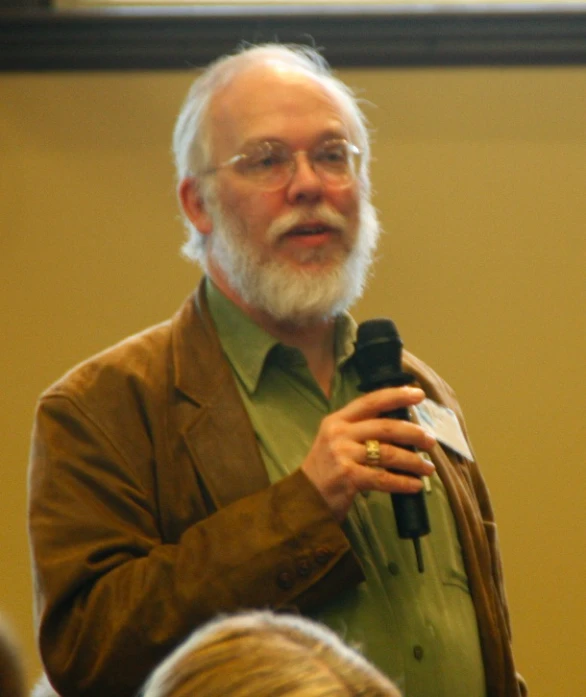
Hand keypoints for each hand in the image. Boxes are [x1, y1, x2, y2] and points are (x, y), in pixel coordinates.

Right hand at [300, 386, 435, 521]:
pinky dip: (403, 482)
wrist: (304, 498)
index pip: (371, 401)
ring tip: (428, 467)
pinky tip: (415, 485)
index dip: (396, 395)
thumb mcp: (336, 441)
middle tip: (430, 440)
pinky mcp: (348, 477)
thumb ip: (360, 430)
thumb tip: (401, 427)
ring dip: (413, 461)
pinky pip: (383, 478)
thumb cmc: (327, 469)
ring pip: (388, 453)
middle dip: (413, 433)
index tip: (418, 394)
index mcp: (337, 420)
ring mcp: (342, 455)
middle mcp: (339, 433)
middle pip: (385, 427)